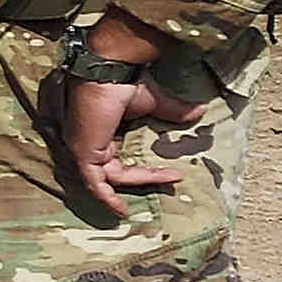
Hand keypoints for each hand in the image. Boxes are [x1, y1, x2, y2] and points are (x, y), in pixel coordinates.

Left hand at [54, 16, 183, 213]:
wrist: (110, 72)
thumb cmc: (124, 83)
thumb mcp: (153, 103)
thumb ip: (172, 111)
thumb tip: (199, 112)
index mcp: (100, 132)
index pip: (120, 161)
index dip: (146, 170)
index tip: (175, 174)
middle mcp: (88, 143)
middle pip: (116, 172)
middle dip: (147, 176)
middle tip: (175, 177)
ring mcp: (83, 149)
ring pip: (109, 178)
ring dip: (137, 183)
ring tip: (166, 183)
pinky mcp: (83, 153)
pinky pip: (93, 183)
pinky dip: (106, 197)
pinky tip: (121, 209)